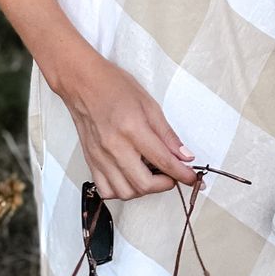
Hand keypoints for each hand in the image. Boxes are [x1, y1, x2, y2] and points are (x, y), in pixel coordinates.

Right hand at [54, 54, 200, 200]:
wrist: (83, 83)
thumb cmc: (115, 87)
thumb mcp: (149, 104)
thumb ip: (167, 134)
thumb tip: (184, 155)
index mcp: (132, 128)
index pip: (163, 160)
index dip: (182, 174)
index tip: (192, 178)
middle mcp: (114, 146)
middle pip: (143, 183)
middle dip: (165, 185)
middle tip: (173, 175)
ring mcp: (100, 157)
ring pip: (125, 192)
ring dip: (144, 190)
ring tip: (152, 175)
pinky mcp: (90, 161)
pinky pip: (106, 190)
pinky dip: (122, 191)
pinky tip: (130, 178)